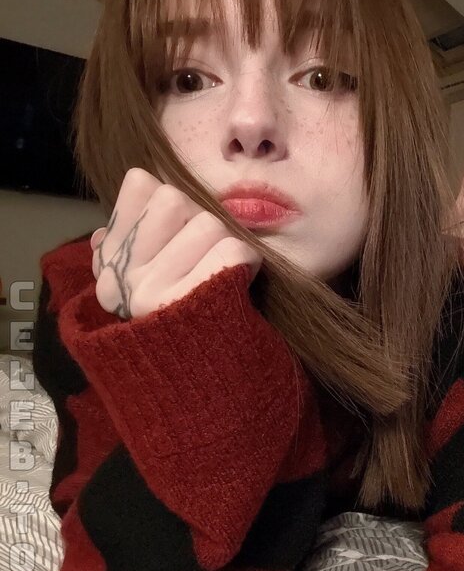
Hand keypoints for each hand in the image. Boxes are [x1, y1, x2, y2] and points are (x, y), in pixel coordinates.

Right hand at [91, 168, 262, 320]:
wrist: (205, 389)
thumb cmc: (186, 324)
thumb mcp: (149, 276)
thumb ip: (139, 229)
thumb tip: (140, 181)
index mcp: (110, 264)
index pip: (142, 185)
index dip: (172, 205)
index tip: (178, 236)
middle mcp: (123, 277)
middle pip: (176, 199)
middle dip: (202, 222)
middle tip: (207, 257)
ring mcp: (153, 291)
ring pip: (209, 224)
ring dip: (227, 244)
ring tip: (223, 274)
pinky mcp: (191, 304)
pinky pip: (233, 252)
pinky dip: (246, 262)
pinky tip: (240, 281)